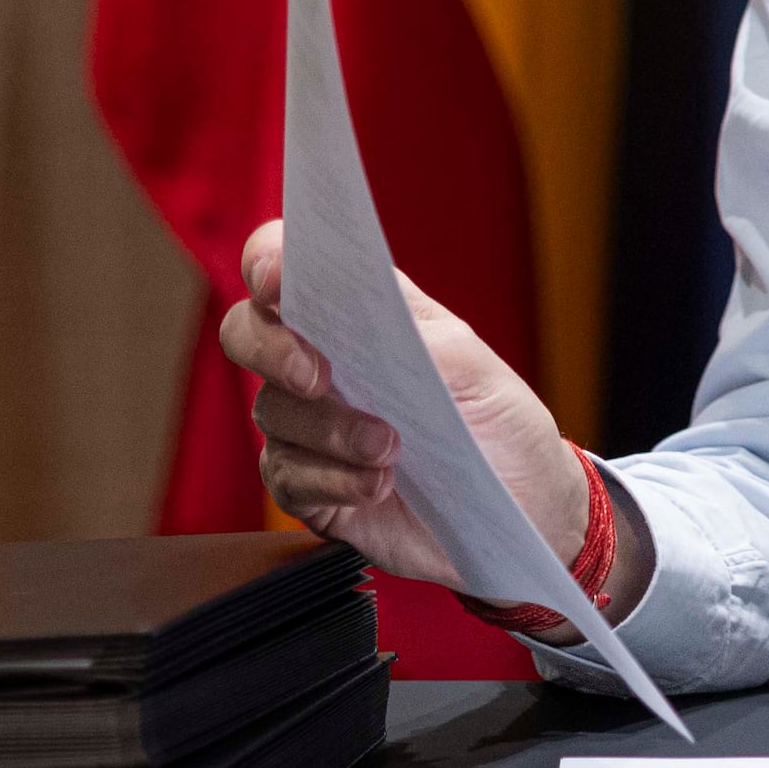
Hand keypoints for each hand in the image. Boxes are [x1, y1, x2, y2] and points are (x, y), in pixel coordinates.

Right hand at [216, 222, 611, 619]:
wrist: (522, 505)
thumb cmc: (498, 422)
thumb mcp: (474, 367)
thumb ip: (413, 333)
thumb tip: (367, 307)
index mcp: (358, 315)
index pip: (285, 269)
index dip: (266, 262)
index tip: (277, 280)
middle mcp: (320, 363)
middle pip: (246, 333)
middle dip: (272, 348)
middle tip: (319, 375)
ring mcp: (308, 427)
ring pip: (273, 412)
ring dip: (331, 430)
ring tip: (390, 447)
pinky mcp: (310, 487)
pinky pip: (289, 477)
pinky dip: (333, 480)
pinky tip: (378, 485)